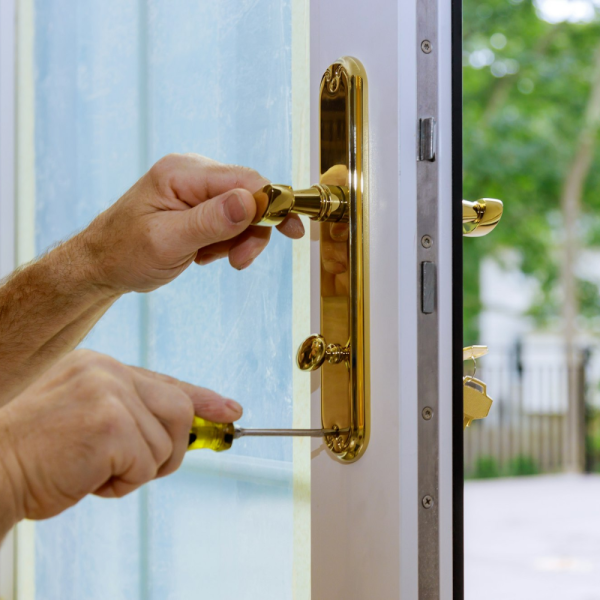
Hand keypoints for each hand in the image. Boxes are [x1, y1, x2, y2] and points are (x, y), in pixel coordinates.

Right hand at [0, 349, 241, 523]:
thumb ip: (130, 416)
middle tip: (134, 467)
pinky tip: (89, 480)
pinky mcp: (109, 424)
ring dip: (140, 469)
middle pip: (178, 410)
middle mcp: (107, 372)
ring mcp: (109, 394)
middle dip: (170, 448)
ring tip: (97, 471)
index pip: (166, 382)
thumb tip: (185, 428)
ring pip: (167, 440)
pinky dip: (124, 483)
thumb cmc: (35, 453)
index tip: (230, 410)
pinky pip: (147, 462)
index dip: (202, 399)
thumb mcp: (86, 420)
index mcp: (100, 367)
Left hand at [78, 153, 304, 292]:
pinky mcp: (197, 203)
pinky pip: (229, 219)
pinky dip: (225, 241)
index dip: (273, 204)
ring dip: (236, 240)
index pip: (244, 179)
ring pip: (242, 210)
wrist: (102, 265)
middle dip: (251, 231)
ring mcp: (195, 188)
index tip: (292, 231)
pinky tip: (202, 253)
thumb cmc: (124, 253)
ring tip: (208, 258)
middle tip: (239, 260)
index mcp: (181, 174)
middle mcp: (191, 173)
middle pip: (248, 194)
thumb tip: (252, 201)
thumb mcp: (167, 242)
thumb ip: (210, 221)